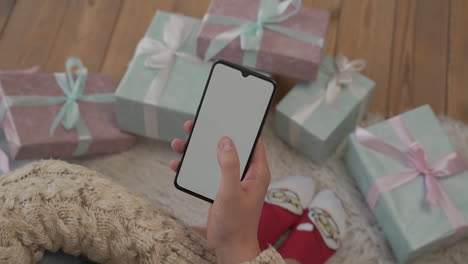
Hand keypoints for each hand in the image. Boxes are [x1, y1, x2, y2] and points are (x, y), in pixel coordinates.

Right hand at [170, 121, 270, 263]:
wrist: (229, 247)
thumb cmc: (236, 223)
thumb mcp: (232, 192)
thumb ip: (229, 165)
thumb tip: (225, 140)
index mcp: (256, 172)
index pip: (253, 142)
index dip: (242, 128)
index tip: (228, 115)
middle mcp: (245, 173)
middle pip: (229, 146)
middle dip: (211, 135)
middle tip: (195, 125)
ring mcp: (231, 181)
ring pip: (213, 158)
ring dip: (197, 151)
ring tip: (179, 143)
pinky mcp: (219, 189)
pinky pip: (205, 171)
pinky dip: (192, 166)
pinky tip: (177, 164)